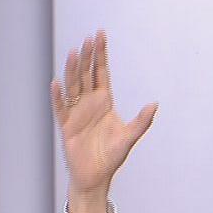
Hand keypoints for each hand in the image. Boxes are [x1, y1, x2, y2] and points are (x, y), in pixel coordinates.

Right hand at [51, 30, 157, 197]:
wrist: (95, 177)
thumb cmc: (112, 157)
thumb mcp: (130, 137)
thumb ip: (142, 122)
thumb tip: (155, 104)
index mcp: (104, 102)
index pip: (101, 72)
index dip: (101, 54)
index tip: (100, 35)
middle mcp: (89, 104)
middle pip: (86, 74)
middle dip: (88, 56)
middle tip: (89, 38)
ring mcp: (76, 113)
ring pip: (73, 86)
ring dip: (73, 70)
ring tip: (74, 53)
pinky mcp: (66, 126)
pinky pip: (60, 108)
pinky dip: (58, 97)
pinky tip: (57, 84)